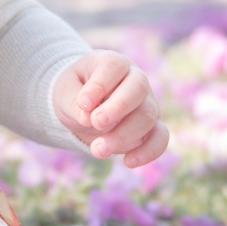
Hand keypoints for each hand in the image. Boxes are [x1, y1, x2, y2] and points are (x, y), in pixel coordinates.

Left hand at [52, 51, 169, 165]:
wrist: (84, 107)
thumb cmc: (75, 92)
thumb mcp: (65, 93)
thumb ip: (74, 103)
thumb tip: (89, 118)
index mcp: (112, 64)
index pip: (114, 66)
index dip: (100, 84)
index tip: (84, 103)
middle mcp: (136, 79)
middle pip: (138, 88)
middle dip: (117, 108)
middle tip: (96, 122)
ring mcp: (147, 103)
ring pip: (148, 116)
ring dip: (124, 135)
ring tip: (97, 150)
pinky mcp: (152, 127)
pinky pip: (161, 138)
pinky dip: (149, 152)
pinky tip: (128, 162)